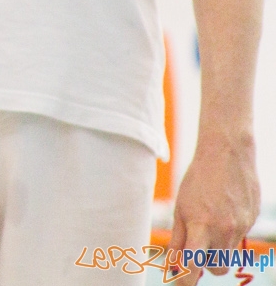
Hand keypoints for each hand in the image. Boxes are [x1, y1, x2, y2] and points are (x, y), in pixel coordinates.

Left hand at [167, 131, 258, 283]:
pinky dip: (230, 232)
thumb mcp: (180, 208)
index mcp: (200, 225)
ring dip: (219, 248)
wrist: (227, 154)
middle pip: (217, 268)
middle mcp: (223, 229)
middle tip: (197, 246)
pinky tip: (224, 211)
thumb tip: (174, 266)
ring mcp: (241, 226)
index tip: (182, 284)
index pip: (193, 264)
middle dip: (207, 264)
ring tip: (210, 223)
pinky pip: (240, 238)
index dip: (187, 280)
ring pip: (230, 254)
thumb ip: (178, 238)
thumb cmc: (197, 180)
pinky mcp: (253, 221)